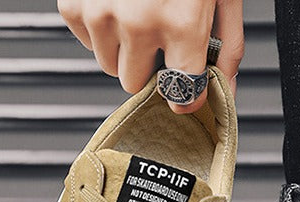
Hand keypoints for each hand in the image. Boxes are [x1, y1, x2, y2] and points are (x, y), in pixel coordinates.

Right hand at [58, 0, 243, 113]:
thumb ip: (226, 48)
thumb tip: (226, 92)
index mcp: (181, 23)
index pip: (181, 94)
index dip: (186, 92)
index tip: (187, 85)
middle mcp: (138, 23)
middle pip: (136, 83)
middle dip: (149, 64)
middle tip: (159, 32)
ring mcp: (100, 13)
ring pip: (110, 66)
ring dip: (124, 48)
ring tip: (137, 11)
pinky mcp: (73, 2)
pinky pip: (87, 41)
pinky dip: (101, 28)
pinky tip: (117, 1)